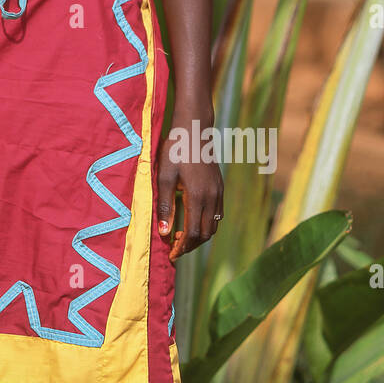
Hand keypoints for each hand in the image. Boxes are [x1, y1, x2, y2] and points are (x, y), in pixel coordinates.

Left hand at [155, 124, 222, 261]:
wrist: (194, 128)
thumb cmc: (175, 149)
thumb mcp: (164, 176)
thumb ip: (164, 206)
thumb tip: (164, 233)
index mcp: (198, 197)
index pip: (194, 234)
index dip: (183, 248)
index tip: (171, 254)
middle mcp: (212, 197)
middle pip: (206, 233)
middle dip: (191, 245)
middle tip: (175, 248)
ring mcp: (218, 191)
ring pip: (214, 224)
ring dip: (200, 235)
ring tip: (182, 237)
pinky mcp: (220, 185)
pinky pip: (218, 213)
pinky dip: (207, 223)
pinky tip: (193, 219)